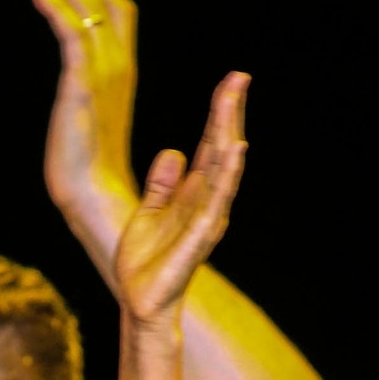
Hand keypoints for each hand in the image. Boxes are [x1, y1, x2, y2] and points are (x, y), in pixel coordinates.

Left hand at [31, 0, 139, 287]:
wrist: (92, 200)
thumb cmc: (86, 167)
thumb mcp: (87, 114)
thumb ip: (85, 89)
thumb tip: (77, 83)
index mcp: (122, 70)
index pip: (117, 10)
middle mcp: (118, 65)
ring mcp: (104, 75)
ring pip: (88, 8)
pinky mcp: (82, 88)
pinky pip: (74, 37)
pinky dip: (58, 10)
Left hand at [115, 73, 247, 325]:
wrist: (140, 302)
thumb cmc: (145, 262)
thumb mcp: (148, 211)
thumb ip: (161, 184)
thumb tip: (174, 150)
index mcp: (195, 194)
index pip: (211, 147)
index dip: (219, 114)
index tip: (230, 82)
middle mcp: (208, 203)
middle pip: (221, 150)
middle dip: (229, 113)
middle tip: (238, 77)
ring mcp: (207, 219)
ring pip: (224, 170)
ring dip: (231, 134)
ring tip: (234, 101)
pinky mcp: (200, 237)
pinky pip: (216, 200)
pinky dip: (227, 174)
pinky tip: (235, 149)